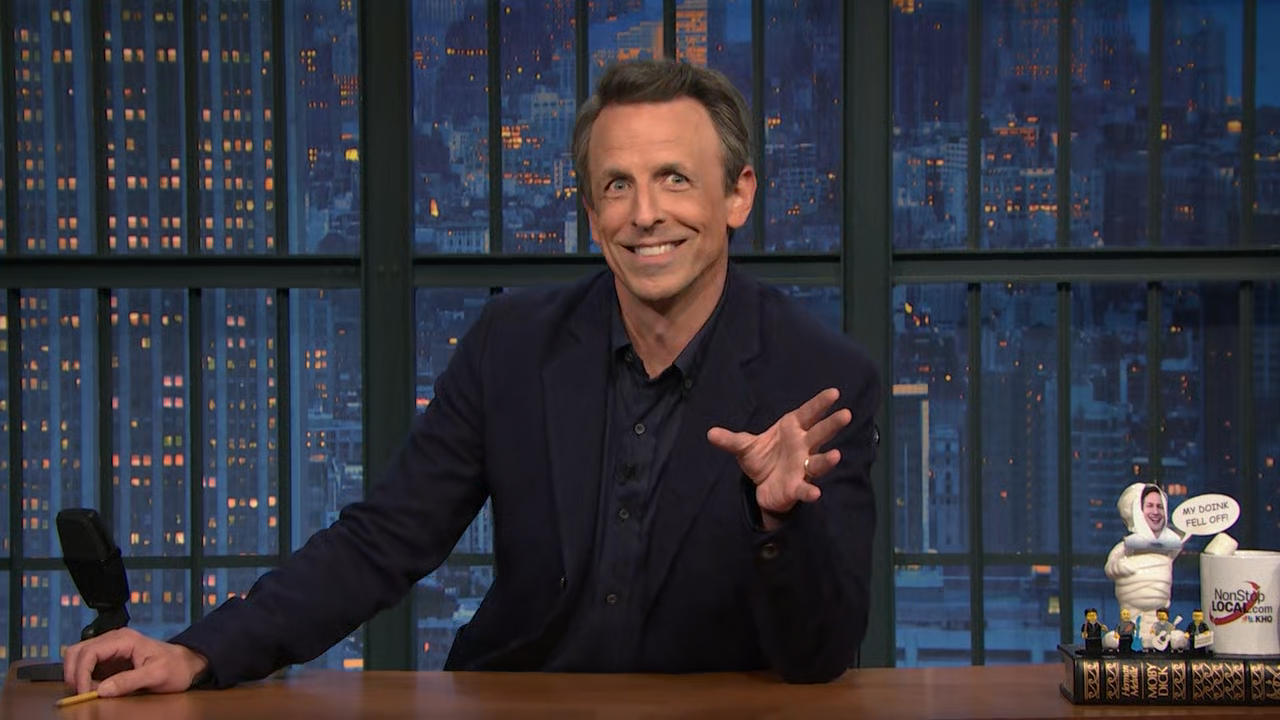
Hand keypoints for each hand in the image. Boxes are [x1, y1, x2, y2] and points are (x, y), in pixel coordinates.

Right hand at [62, 627, 208, 696]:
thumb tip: (101, 690)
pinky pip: (87, 666)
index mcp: (124, 639)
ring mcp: (110, 648)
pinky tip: (95, 689)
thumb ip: (129, 681)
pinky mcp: (110, 659)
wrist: (187, 664)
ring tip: (89, 691)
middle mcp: (114, 640)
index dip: (80, 672)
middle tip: (81, 693)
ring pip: (79, 657)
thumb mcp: (156, 675)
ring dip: (77, 675)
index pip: (89, 651)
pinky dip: (84, 678)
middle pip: (77, 651)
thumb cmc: (176, 666)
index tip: (82, 692)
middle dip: (74, 673)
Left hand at [707, 387, 851, 517]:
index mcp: (792, 429)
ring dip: (827, 460)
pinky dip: (810, 491)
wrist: (763, 485)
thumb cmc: (762, 459)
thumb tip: (710, 434)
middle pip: (820, 434)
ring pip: (819, 461)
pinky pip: (806, 488)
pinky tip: (815, 493)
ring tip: (836, 455)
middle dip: (832, 425)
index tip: (834, 393)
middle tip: (846, 414)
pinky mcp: (798, 486)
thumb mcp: (744, 447)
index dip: (821, 403)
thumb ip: (730, 440)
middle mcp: (802, 446)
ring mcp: (803, 466)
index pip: (809, 413)